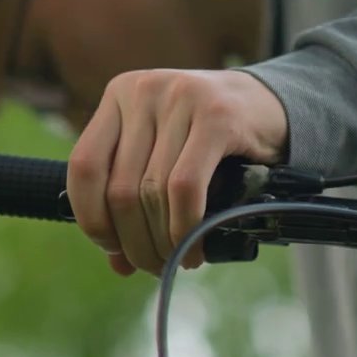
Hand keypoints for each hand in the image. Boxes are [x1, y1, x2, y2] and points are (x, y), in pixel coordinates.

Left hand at [67, 69, 287, 275]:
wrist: (272, 106)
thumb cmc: (212, 139)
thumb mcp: (165, 156)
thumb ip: (134, 200)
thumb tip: (117, 265)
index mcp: (119, 94)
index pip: (84, 166)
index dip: (92, 217)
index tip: (113, 248)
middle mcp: (143, 90)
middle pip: (120, 187)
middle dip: (134, 241)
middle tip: (154, 266)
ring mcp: (180, 97)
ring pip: (153, 192)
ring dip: (163, 241)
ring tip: (179, 260)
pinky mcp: (217, 115)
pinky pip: (185, 187)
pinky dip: (185, 227)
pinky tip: (195, 247)